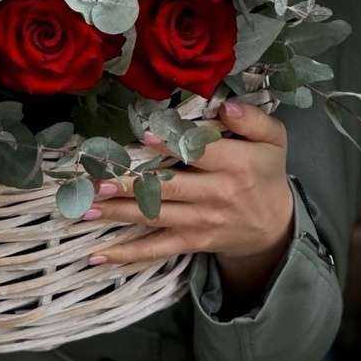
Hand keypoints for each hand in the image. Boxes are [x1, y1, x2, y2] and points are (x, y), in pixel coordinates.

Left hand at [84, 100, 294, 308]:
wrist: (275, 225)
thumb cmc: (266, 172)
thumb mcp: (273, 139)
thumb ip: (252, 119)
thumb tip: (226, 105)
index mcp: (236, 164)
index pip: (200, 153)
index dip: (172, 144)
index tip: (144, 137)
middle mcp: (216, 194)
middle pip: (168, 187)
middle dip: (128, 185)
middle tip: (94, 181)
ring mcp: (202, 221)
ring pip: (155, 216)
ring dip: (117, 213)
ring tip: (86, 208)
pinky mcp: (192, 241)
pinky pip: (157, 249)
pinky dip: (128, 254)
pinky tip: (99, 254)